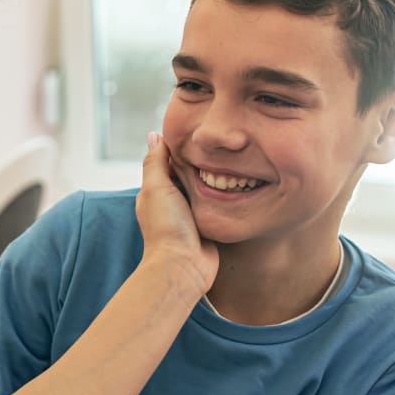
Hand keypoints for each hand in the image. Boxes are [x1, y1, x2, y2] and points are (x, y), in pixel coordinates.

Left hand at [137, 132, 218, 295]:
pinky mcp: (207, 223)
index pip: (168, 160)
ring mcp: (189, 213)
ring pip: (205, 186)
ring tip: (234, 156)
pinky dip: (224, 194)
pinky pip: (216, 203)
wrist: (184, 266)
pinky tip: (239, 180)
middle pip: (188, 172)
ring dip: (216, 176)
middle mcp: (171, 201)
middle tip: (221, 140)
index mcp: (155, 191)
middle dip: (201, 159)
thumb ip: (154, 162)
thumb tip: (154, 135)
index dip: (182, 145)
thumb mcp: (156, 188)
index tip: (199, 128)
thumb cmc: (166, 227)